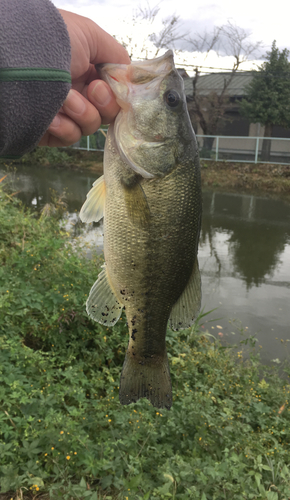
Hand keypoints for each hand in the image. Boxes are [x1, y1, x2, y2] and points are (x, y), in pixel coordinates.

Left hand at [39, 10, 129, 146]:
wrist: (19, 65)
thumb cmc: (53, 43)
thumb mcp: (90, 35)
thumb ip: (116, 55)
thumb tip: (130, 76)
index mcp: (85, 69)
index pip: (113, 91)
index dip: (118, 93)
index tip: (116, 87)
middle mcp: (76, 90)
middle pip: (107, 112)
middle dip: (104, 103)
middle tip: (92, 90)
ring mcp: (63, 112)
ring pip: (91, 126)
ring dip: (82, 113)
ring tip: (64, 98)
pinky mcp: (51, 131)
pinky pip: (71, 137)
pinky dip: (64, 127)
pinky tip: (51, 115)